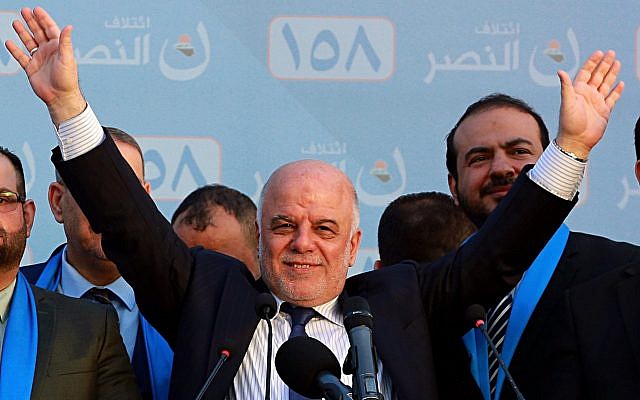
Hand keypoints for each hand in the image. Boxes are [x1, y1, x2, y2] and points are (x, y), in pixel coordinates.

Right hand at [4, 7, 85, 124]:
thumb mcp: (67, 58)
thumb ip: (65, 42)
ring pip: (29, 42)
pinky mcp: (31, 68)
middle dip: (31, 22)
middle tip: (24, 11)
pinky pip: (21, 57)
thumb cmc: (68, 79)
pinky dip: (15, 50)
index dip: (43, 19)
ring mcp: (39, 59)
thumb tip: (69, 26)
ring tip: (15, 22)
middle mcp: (48, 51)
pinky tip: (9, 42)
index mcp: (58, 48)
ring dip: (22, 32)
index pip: (50, 29)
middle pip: (38, 33)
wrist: (60, 97)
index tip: (36, 9)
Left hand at [556, 50, 623, 159]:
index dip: (592, 62)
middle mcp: (587, 95)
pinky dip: (617, 90)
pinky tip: (620, 83)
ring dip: (612, 73)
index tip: (599, 52)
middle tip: (611, 53)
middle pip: (597, 75)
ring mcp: (596, 102)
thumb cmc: (568, 123)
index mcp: (577, 91)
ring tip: (618, 62)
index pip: (586, 72)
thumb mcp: (567, 102)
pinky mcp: (604, 111)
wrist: (576, 141)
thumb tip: (560, 71)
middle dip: (604, 64)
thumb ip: (566, 86)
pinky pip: (612, 98)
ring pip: (606, 84)